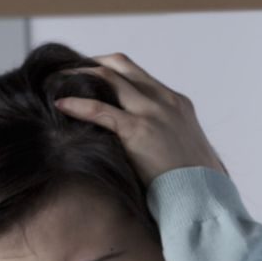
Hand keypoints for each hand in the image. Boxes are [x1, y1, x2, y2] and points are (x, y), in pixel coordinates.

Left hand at [51, 54, 227, 184]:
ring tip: (56, 81)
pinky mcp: (138, 130)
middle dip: (92, 63)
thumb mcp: (187, 153)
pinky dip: (77, 104)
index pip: (139, 75)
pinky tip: (60, 105)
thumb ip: (169, 141)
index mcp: (178, 103)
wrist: (204, 198)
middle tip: (69, 72)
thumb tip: (155, 153)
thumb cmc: (197, 185)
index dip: (111, 71)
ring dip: (80, 74)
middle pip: (122, 64)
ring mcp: (153, 112)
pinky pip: (100, 109)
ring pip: (110, 76)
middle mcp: (166, 100)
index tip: (91, 78)